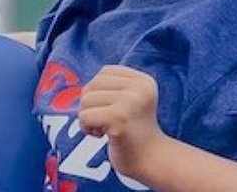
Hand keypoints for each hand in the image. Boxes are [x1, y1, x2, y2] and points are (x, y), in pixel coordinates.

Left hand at [78, 65, 168, 184]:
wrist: (153, 162)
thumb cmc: (135, 132)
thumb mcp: (131, 100)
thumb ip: (112, 87)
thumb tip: (83, 88)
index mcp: (143, 81)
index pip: (105, 72)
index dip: (99, 91)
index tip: (111, 109)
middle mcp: (139, 88)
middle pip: (93, 85)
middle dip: (91, 105)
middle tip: (105, 122)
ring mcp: (129, 103)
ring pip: (86, 100)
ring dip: (88, 118)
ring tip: (104, 129)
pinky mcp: (119, 119)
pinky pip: (85, 116)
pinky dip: (86, 128)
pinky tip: (101, 136)